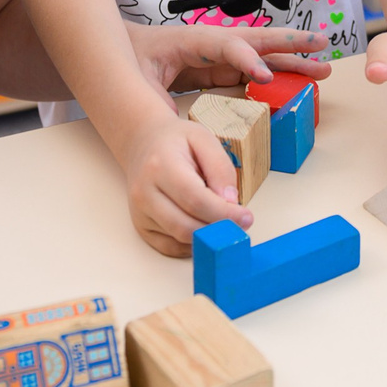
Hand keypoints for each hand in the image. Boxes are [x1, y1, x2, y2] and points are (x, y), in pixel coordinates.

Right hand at [123, 113, 249, 257]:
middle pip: (185, 226)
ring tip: (223, 223)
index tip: (246, 217)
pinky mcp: (141, 227)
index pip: (195, 200)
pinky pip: (169, 247)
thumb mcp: (204, 139)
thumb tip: (230, 202)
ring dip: (207, 238)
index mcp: (161, 166)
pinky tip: (204, 230)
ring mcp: (140, 212)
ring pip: (178, 239)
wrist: (143, 143)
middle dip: (218, 230)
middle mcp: (144, 192)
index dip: (224, 214)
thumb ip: (220, 168)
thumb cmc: (175, 141)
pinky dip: (192, 245)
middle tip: (239, 225)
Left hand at [126, 22, 334, 96]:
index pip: (229, 47)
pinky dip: (280, 75)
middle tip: (321, 45)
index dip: (248, 60)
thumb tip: (176, 127)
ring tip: (323, 69)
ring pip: (264, 55)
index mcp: (195, 39)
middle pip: (259, 40)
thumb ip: (158, 101)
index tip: (265, 78)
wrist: (124, 45)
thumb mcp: (138, 80)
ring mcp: (221, 56)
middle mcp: (215, 43)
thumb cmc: (133, 57)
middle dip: (290, 43)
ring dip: (293, 61)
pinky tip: (298, 83)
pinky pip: (256, 71)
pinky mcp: (222, 69)